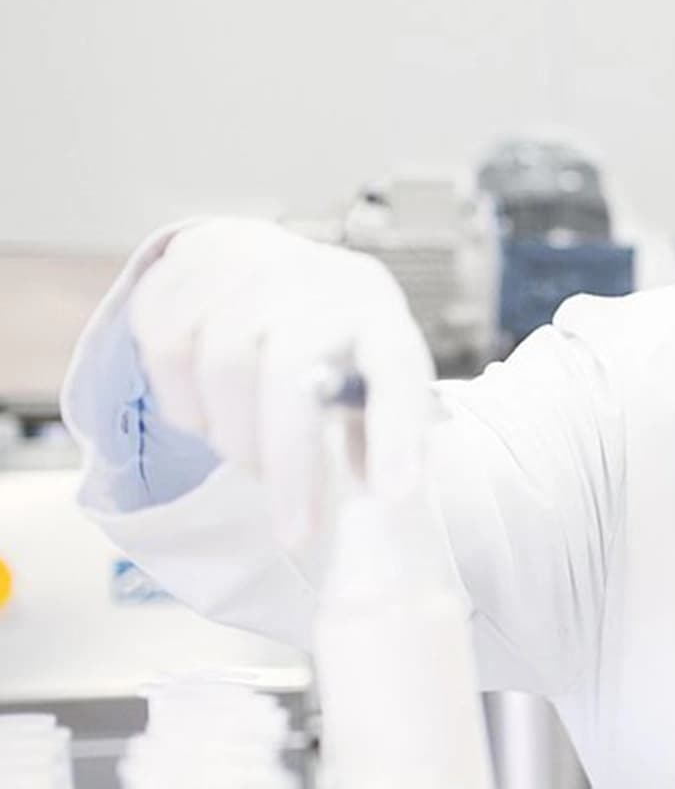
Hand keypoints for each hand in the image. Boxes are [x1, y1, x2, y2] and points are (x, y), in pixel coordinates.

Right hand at [127, 218, 434, 542]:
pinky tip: (208, 410)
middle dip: (290, 467)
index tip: (394, 494)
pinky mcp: (180, 275)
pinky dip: (185, 402)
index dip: (394, 433)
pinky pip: (167, 353)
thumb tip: (378, 491)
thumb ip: (379, 428)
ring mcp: (244, 270)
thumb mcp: (371, 371)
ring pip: (223, 367)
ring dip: (234, 435)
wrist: (259, 255)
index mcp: (375, 311)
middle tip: (296, 533)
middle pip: (291, 375)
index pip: (393, 369)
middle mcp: (314, 284)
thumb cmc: (327, 334)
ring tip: (251, 456)